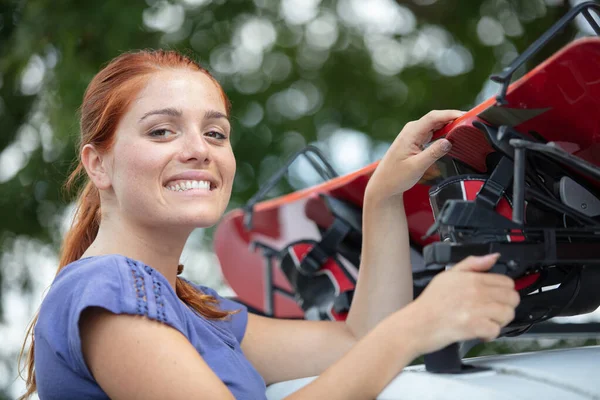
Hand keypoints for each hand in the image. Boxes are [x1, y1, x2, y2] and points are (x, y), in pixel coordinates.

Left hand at [366, 110, 461, 202]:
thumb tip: (448, 142)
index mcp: (410, 133)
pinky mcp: (415, 140)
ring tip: (465, 128)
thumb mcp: (416, 166)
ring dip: (449, 125)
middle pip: (436, 118)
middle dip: (453, 118)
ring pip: (435, 124)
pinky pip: (432, 131)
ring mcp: (413, 134)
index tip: (466, 116)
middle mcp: (411, 130)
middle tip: (470, 123)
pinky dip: (443, 132)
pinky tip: (452, 135)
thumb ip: (433, 153)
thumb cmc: (396, 177)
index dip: (451, 114)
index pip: (434, 117)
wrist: (384, 185)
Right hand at [405, 253, 519, 354]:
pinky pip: (496, 330)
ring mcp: (477, 309)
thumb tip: (494, 257)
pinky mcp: (476, 326)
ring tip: (484, 321)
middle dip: (504, 306)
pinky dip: (489, 334)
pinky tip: (479, 332)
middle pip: (512, 299)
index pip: (507, 282)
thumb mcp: (448, 275)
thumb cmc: (431, 301)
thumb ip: (472, 264)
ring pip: (507, 314)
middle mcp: (477, 291)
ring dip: (498, 321)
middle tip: (490, 311)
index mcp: (472, 278)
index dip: (503, 291)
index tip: (493, 298)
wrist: (417, 323)